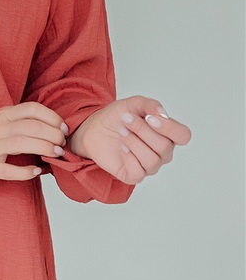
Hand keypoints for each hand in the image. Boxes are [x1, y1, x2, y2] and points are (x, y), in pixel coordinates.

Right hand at [0, 101, 68, 184]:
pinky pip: (9, 170)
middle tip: (63, 144)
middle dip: (54, 135)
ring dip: (45, 148)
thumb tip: (46, 129)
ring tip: (56, 155)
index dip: (53, 117)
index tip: (63, 128)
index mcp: (1, 115)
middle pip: (33, 126)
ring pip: (23, 143)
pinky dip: (25, 172)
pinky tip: (35, 173)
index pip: (33, 109)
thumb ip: (16, 122)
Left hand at [68, 96, 191, 184]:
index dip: (169, 128)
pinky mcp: (134, 175)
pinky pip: (139, 173)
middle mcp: (163, 152)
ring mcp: (150, 165)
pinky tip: (121, 147)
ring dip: (133, 142)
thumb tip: (162, 113)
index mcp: (168, 134)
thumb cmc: (117, 116)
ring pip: (152, 160)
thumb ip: (149, 105)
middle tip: (126, 119)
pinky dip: (128, 157)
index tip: (149, 118)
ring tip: (121, 131)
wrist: (95, 128)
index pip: (183, 136)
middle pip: (165, 147)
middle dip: (142, 131)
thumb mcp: (132, 103)